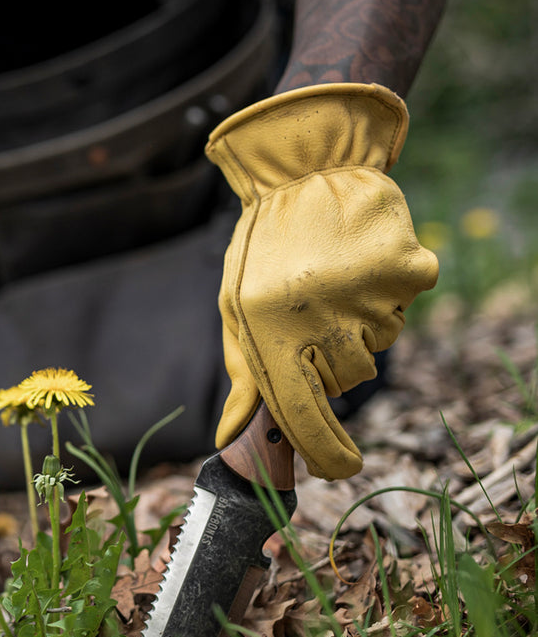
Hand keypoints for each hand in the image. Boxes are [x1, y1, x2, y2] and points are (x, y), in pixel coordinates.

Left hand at [206, 83, 438, 479]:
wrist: (305, 169)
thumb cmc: (262, 248)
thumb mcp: (235, 307)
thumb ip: (242, 374)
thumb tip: (232, 435)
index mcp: (269, 332)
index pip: (302, 415)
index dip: (324, 451)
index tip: (340, 468)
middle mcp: (320, 320)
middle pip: (346, 382)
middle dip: (331, 359)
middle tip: (314, 312)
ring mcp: (367, 296)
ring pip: (377, 348)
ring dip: (359, 327)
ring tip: (334, 281)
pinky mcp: (405, 271)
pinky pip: (403, 308)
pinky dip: (387, 294)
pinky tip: (359, 264)